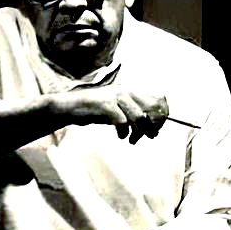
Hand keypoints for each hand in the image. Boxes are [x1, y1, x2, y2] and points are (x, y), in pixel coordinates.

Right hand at [51, 88, 169, 142]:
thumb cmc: (95, 110)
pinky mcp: (106, 105)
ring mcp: (116, 96)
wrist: (69, 107)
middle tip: (149, 135)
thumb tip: (155, 127)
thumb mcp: (119, 109)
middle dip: (154, 124)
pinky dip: (124, 133)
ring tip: (132, 139)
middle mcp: (126, 90)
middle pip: (155, 106)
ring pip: (140, 117)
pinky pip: (123, 122)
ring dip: (139, 132)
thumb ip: (135, 113)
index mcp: (132, 89)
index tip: (155, 129)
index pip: (160, 98)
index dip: (161, 116)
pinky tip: (121, 136)